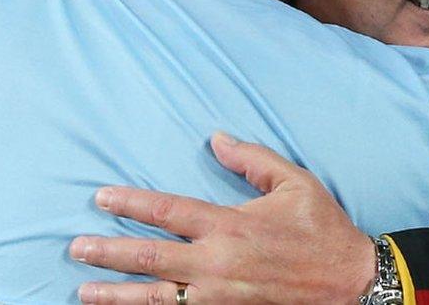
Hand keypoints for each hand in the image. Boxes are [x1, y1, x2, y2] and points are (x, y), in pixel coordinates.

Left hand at [70, 132, 375, 303]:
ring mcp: (220, 297)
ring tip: (84, 291)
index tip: (101, 199)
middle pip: (150, 258)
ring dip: (117, 294)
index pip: (168, 211)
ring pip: (157, 297)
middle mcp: (217, 263)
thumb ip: (251, 159)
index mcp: (230, 225)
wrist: (352, 284)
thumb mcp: (294, 182)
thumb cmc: (322, 229)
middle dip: (109, 253)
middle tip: (76, 249)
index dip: (130, 204)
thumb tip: (216, 139)